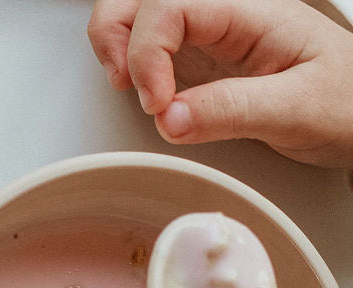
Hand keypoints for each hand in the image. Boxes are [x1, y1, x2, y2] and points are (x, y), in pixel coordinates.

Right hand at [88, 0, 352, 165]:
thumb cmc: (342, 101)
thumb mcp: (294, 110)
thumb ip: (230, 112)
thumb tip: (169, 119)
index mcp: (250, 10)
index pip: (174, 6)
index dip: (150, 52)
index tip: (156, 104)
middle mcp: (225, 11)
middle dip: (117, 37)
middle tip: (127, 88)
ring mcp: (211, 31)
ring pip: (139, 12)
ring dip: (116, 43)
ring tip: (128, 87)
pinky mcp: (202, 55)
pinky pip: (152, 41)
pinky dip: (130, 59)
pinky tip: (142, 89)